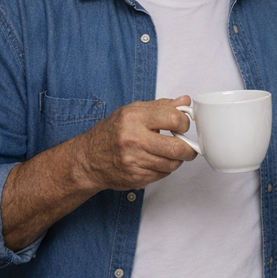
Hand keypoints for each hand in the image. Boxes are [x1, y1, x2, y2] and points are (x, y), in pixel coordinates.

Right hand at [70, 96, 198, 191]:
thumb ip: (161, 106)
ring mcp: (133, 160)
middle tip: (188, 147)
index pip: (173, 119)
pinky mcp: (135, 177)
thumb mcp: (133, 111)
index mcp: (134, 117)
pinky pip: (162, 175)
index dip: (184, 123)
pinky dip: (164, 170)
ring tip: (170, 154)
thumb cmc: (111, 133)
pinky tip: (155, 162)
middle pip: (176, 147)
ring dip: (176, 160)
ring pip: (171, 164)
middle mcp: (133, 139)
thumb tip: (184, 100)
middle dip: (188, 149)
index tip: (183, 126)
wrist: (88, 159)